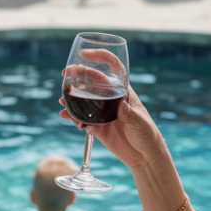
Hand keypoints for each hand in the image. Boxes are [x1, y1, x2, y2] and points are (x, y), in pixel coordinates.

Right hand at [60, 54, 164, 170]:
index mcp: (123, 91)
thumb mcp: (141, 123)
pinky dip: (74, 118)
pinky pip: (82, 119)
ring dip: (71, 100)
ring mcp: (103, 112)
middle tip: (65, 76)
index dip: (100, 57)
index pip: (112, 68)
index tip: (85, 54)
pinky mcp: (98, 127)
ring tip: (62, 104)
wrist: (145, 156)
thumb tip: (122, 106)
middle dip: (77, 77)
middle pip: (92, 82)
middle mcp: (111, 98)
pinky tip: (70, 120)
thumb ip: (130, 115)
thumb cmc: (148, 134)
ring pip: (83, 101)